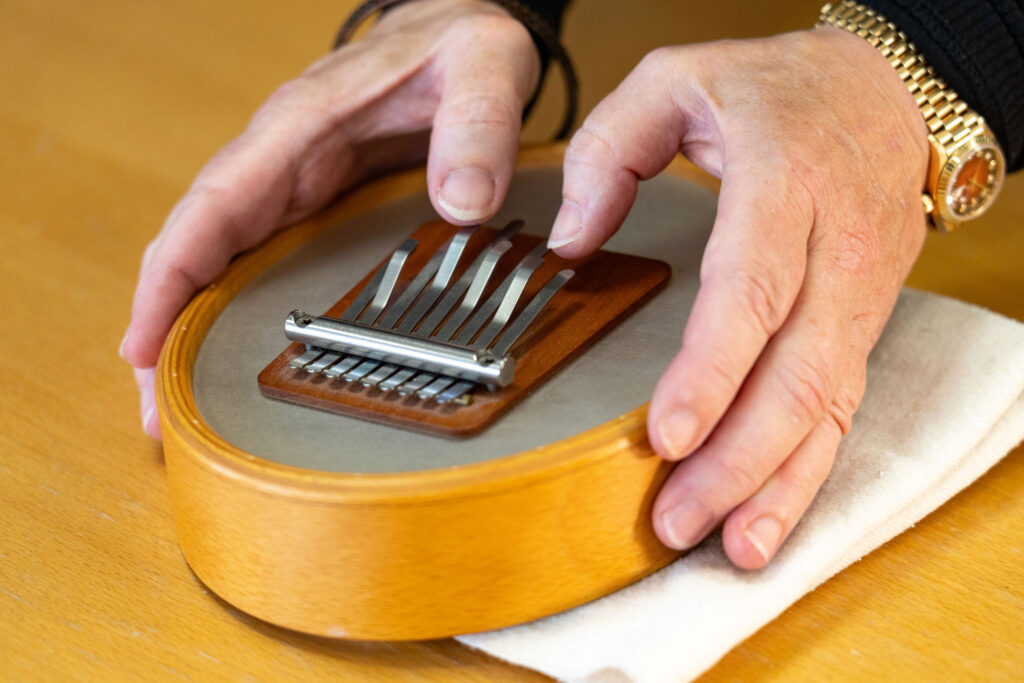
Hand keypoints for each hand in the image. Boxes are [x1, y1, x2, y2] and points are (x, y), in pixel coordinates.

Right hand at [120, 0, 538, 437]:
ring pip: (220, 258)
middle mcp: (282, 159)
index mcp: (303, 124)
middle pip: (199, 245)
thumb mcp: (484, 65)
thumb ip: (478, 127)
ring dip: (194, 328)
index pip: (217, 201)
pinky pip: (255, 258)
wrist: (456, 32)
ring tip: (183, 407)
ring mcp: (292, 183)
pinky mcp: (313, 203)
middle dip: (168, 325)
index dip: (175, 275)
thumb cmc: (461, 42)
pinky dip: (232, 308)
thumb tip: (463, 205)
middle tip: (162, 412)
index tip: (145, 341)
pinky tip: (230, 356)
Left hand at [547, 27, 929, 567]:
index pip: (754, 290)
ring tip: (727, 544)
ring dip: (776, 482)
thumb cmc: (779, 89)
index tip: (669, 434)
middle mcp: (838, 247)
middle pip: (797, 370)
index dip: (714, 369)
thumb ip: (610, 150)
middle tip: (676, 516)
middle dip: (737, 456)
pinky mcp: (863, 321)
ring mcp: (861, 292)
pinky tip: (767, 516)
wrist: (886, 91)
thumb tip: (571, 239)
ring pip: (828, 404)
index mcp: (786, 181)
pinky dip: (807, 469)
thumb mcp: (677, 78)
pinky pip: (842, 407)